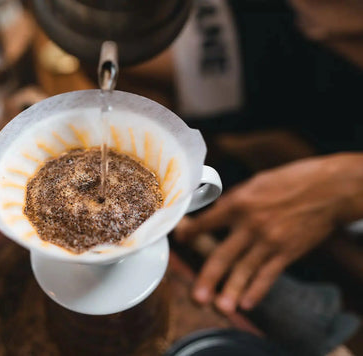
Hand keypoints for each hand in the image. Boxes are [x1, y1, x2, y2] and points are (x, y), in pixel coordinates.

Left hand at [174, 153, 362, 313]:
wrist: (329, 188)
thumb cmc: (291, 180)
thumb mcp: (256, 182)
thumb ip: (235, 200)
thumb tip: (215, 211)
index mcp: (239, 203)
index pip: (208, 222)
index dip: (191, 232)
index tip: (180, 239)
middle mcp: (251, 225)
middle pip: (223, 256)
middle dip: (208, 278)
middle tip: (196, 298)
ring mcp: (269, 241)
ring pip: (245, 271)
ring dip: (231, 291)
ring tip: (220, 308)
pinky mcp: (288, 251)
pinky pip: (269, 275)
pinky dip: (258, 290)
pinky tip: (246, 303)